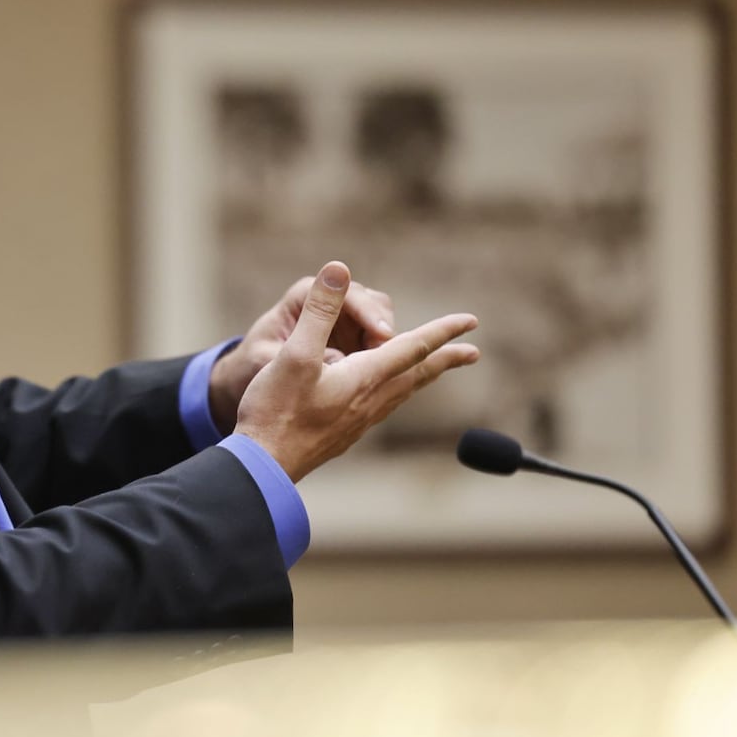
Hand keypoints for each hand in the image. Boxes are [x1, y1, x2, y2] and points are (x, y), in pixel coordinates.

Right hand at [233, 261, 478, 480]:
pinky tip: (386, 396)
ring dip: (423, 376)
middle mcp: (370, 401)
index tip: (471, 322)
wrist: (264, 467)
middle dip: (445, 359)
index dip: (443, 331)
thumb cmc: (276, 412)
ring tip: (434, 370)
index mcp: (365, 378)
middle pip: (418, 375)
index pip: (414, 347)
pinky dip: (398, 391)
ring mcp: (359, 421)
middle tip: (472, 353)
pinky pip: (384, 406)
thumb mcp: (294, 353)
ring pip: (402, 392)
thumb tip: (339, 269)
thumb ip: (318, 311)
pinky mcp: (345, 433)